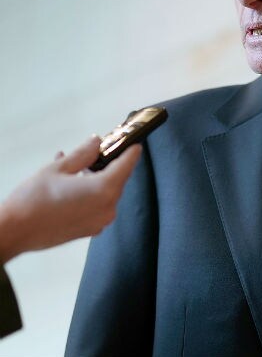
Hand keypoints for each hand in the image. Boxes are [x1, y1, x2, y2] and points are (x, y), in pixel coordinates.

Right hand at [0, 136, 141, 262]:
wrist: (14, 232)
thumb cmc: (34, 199)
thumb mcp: (58, 168)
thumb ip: (83, 154)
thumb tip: (97, 142)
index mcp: (104, 189)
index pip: (126, 164)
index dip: (131, 151)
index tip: (134, 143)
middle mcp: (108, 207)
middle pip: (117, 179)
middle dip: (109, 164)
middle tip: (98, 151)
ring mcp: (100, 221)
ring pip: (106, 192)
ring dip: (96, 178)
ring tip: (75, 166)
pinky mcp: (90, 229)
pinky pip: (97, 205)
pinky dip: (89, 193)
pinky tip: (71, 183)